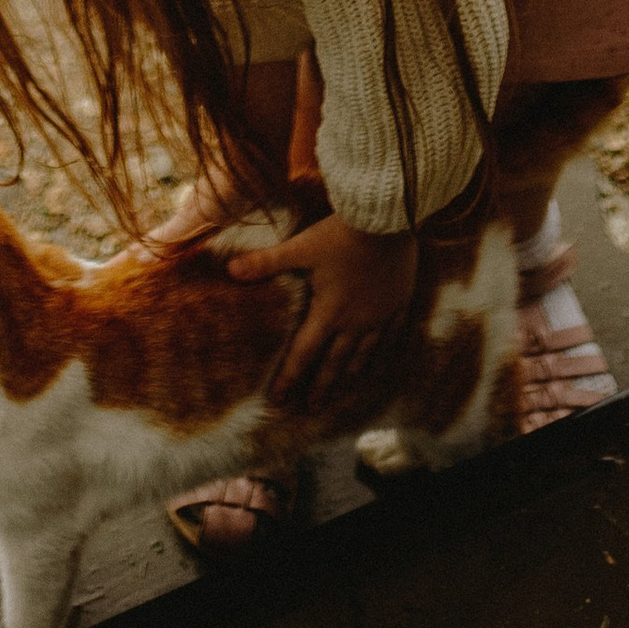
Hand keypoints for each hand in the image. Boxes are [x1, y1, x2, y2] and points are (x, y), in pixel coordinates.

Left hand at [227, 213, 417, 416]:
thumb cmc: (340, 232)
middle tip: (311, 409)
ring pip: (363, 357)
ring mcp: (380, 316)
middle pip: (335, 364)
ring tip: (341, 395)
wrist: (387, 218)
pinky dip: (382, 357)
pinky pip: (391, 340)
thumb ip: (266, 263)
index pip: (304, 353)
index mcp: (328, 312)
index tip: (279, 400)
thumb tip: (229, 270)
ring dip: (349, 379)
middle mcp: (355, 322)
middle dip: (320, 388)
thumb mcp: (301, 246)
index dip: (289, 377)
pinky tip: (379, 367)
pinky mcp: (399, 304)